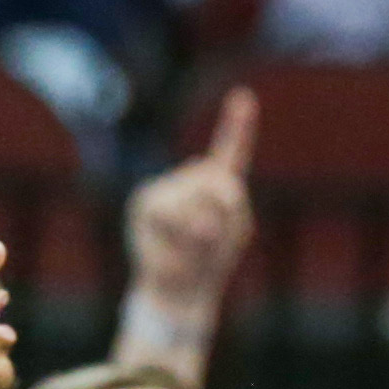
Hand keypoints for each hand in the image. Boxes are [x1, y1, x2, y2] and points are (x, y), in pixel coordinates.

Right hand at [126, 91, 256, 322]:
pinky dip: (184, 221)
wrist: (179, 291)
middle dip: (225, 210)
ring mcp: (159, 191)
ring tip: (193, 245)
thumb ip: (226, 203)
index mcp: (211, 183)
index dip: (237, 125)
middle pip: (216, 179)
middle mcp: (182, 179)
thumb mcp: (232, 229)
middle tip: (212, 239)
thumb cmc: (208, 260)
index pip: (230, 151)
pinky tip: (180, 226)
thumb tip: (202, 196)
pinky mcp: (145, 207)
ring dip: (205, 227)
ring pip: (196, 198)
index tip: (244, 96)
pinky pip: (169, 207)